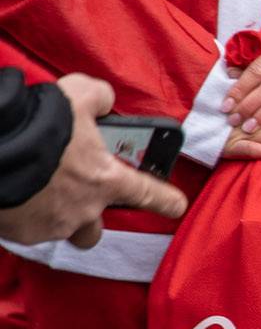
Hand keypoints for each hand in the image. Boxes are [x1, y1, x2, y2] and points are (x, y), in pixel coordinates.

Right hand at [0, 76, 188, 246]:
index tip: (176, 205)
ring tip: (35, 192)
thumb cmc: (40, 124)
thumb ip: (98, 98)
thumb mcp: (78, 96)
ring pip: (60, 230)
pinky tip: (13, 194)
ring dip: (52, 215)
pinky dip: (22, 215)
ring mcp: (51, 225)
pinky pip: (27, 228)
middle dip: (88, 217)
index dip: (165, 200)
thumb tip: (101, 101)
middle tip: (74, 196)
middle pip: (95, 229)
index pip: (148, 193)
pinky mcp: (20, 233)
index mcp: (106, 180)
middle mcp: (84, 210)